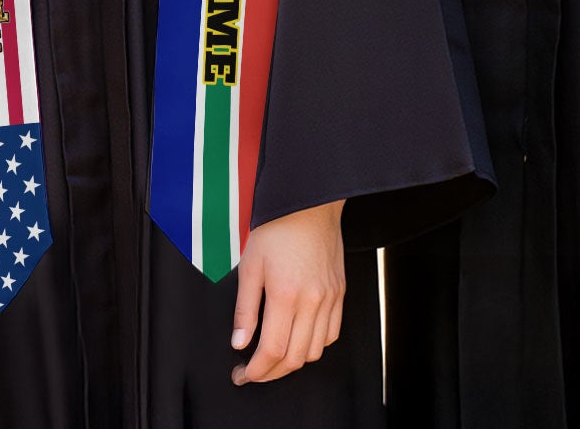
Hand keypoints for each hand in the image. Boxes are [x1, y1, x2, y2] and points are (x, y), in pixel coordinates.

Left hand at [232, 199, 344, 384]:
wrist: (308, 204)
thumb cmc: (276, 228)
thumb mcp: (250, 264)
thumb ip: (245, 308)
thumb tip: (239, 342)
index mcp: (286, 295)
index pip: (273, 350)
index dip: (257, 370)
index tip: (243, 375)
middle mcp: (312, 302)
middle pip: (295, 358)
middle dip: (271, 373)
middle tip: (253, 372)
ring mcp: (330, 300)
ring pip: (315, 351)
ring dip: (293, 362)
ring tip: (273, 358)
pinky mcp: (340, 294)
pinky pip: (332, 334)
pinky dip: (314, 346)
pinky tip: (298, 340)